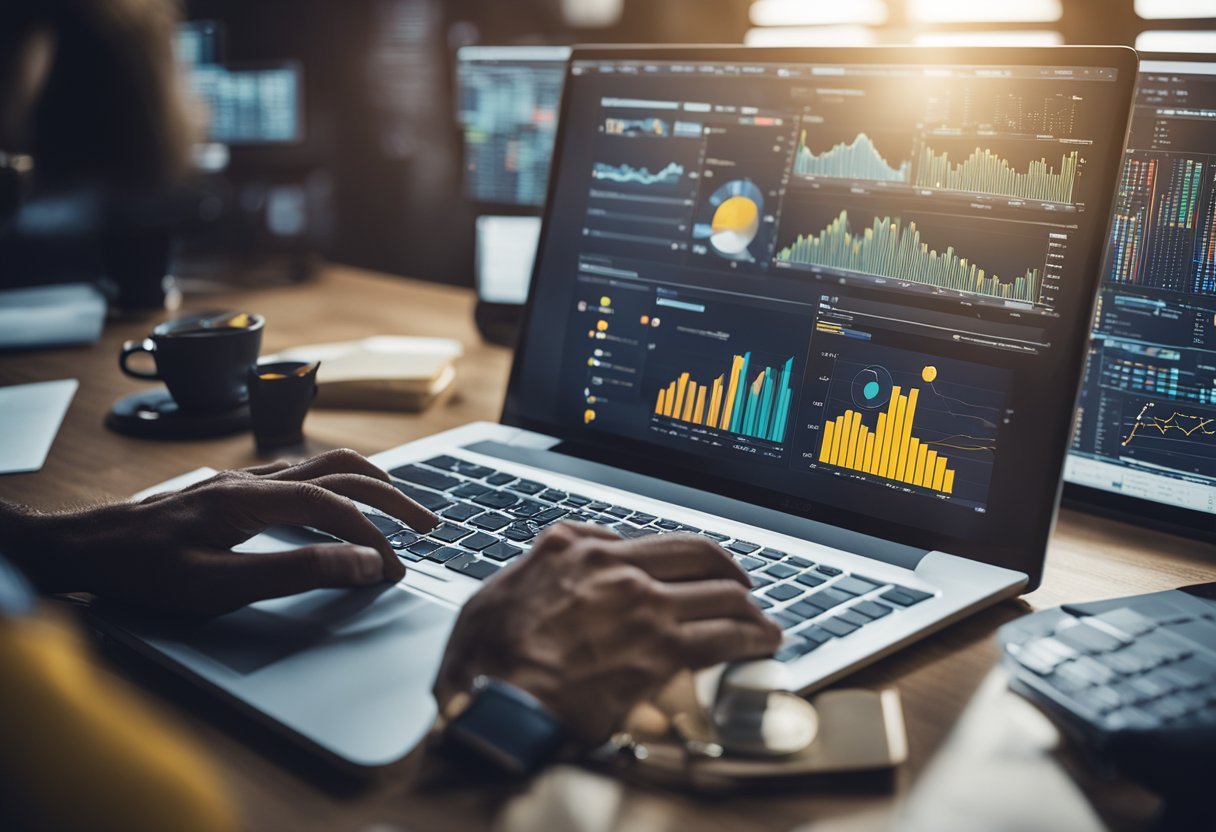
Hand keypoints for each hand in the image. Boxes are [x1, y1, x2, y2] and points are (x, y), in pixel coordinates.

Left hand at [3, 449, 437, 615]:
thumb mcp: (218, 585)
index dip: (371, 536)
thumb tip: (361, 563)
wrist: (85, 548)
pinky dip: (341, 483)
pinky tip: (341, 503)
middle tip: (428, 525)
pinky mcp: (236, 487)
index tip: (395, 569)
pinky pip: (304, 473)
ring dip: (370, 483)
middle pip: (342, 470)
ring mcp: (244, 478)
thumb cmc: (143, 571)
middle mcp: (253, 478)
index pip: (333, 506)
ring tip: (400, 507)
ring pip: (324, 463)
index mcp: (251, 498)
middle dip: (392, 497)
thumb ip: (294, 571)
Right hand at [434, 522, 781, 743]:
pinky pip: (725, 636)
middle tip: (744, 587)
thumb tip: (577, 547)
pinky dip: (752, 637)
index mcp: (579, 550)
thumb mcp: (501, 586)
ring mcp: (645, 608)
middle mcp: (619, 570)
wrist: (496, 700)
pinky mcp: (662, 652)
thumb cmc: (488, 655)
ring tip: (764, 621)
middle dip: (729, 573)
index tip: (700, 566)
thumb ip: (547, 560)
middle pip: (699, 559)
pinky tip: (763, 642)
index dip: (691, 555)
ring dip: (749, 608)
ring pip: (720, 595)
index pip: (654, 542)